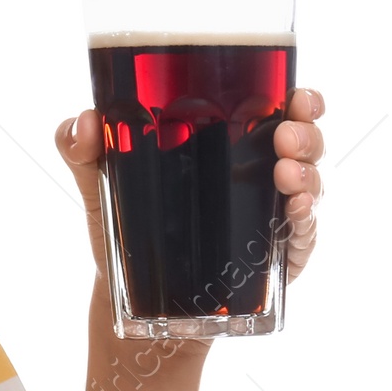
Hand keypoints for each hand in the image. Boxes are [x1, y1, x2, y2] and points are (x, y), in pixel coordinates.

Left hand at [55, 85, 326, 286]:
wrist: (130, 295)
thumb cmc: (126, 226)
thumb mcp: (102, 184)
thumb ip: (84, 151)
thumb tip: (82, 121)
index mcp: (229, 144)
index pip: (277, 110)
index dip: (298, 99)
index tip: (298, 95)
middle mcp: (259, 173)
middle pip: (303, 143)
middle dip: (306, 133)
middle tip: (286, 135)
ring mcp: (271, 215)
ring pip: (309, 185)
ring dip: (308, 174)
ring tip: (287, 173)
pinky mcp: (275, 256)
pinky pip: (303, 235)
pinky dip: (304, 220)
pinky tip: (294, 212)